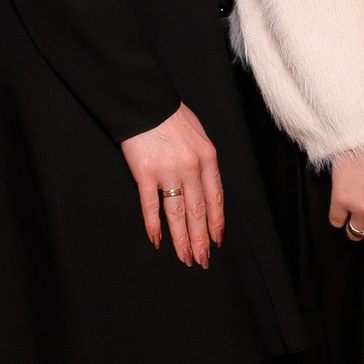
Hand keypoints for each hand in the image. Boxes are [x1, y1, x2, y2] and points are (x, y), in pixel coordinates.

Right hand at [123, 105, 223, 268]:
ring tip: (185, 257)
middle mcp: (191, 167)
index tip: (217, 241)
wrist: (146, 103)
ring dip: (181, 238)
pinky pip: (150, 205)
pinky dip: (154, 225)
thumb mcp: (199, 136)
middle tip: (202, 260)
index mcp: (208, 158)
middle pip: (198, 210)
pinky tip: (157, 240)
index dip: (217, 222)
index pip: (215, 197)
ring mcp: (168, 171)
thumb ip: (203, 162)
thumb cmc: (173, 117)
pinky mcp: (145, 173)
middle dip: (202, 238)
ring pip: (177, 213)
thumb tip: (205, 188)